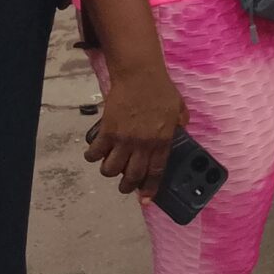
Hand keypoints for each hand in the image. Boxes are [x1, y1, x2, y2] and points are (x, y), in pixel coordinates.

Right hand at [86, 65, 186, 200]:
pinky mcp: (107, 131)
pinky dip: (93, 156)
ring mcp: (124, 139)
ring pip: (110, 169)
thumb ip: (180, 122)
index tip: (145, 199)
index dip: (150, 188)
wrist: (139, 75)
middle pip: (131, 176)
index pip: (156, 172)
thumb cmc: (160, 89)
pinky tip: (95, 153)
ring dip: (109, 171)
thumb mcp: (178, 107)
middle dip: (127, 187)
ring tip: (110, 166)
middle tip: (125, 186)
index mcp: (162, 140)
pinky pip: (95, 153)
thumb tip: (181, 131)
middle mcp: (143, 144)